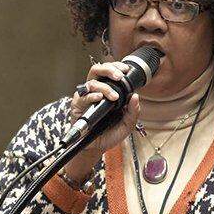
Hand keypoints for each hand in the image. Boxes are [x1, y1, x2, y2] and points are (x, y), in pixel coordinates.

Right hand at [64, 61, 140, 183]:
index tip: (126, 70)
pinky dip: (92, 95)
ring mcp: (87, 97)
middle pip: (98, 70)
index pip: (111, 72)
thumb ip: (133, 112)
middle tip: (119, 76)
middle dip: (109, 69)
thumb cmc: (109, 133)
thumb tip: (135, 96)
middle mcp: (97, 91)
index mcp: (109, 91)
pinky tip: (99, 98)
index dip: (117, 67)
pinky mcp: (77, 105)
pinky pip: (83, 96)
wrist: (96, 147)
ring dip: (104, 86)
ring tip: (113, 96)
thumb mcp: (127, 125)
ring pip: (92, 81)